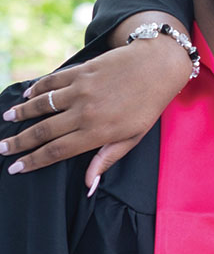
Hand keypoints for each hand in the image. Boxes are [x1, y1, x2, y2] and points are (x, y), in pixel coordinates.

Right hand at [1, 34, 191, 185]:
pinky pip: (51, 82)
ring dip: (21, 114)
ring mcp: (81, 90)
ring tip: (7, 119)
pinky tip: (26, 96)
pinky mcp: (80, 72)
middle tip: (1, 148)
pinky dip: (36, 89)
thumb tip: (89, 185)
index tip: (15, 168)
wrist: (158, 67)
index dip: (33, 161)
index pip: (57, 151)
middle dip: (19, 142)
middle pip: (43, 131)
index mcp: (98, 132)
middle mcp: (85, 112)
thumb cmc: (148, 106)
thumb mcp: (133, 137)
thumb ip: (107, 159)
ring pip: (41, 105)